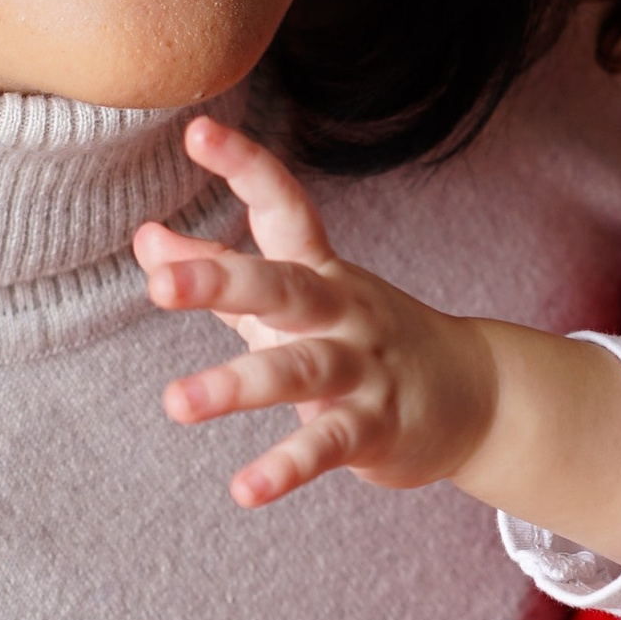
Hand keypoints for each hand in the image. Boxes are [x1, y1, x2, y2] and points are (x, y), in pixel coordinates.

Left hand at [134, 117, 500, 509]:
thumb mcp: (295, 297)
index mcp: (320, 271)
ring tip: (176, 403)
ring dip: (237, 386)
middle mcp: (342, 311)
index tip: (198, 130)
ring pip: (298, 370)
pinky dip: (286, 468)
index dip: (245, 167)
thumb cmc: (362, 337)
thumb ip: (219, 270)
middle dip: (221, 282)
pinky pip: (327, 445)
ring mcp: (362, 368)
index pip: (284, 207)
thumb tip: (144, 238)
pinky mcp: (375, 427)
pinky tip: (245, 489)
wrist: (476, 395)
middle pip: (282, 287)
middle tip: (159, 284)